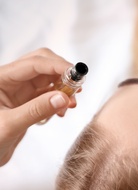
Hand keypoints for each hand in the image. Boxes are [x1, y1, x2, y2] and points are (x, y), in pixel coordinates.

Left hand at [0, 48, 75, 165]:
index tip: (77, 74)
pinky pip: (50, 93)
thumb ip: (36, 110)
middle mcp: (11, 80)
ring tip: (71, 103)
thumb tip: (63, 98)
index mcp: (0, 79)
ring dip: (64, 88)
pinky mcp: (28, 102)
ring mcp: (20, 91)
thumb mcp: (9, 125)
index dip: (57, 66)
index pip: (34, 63)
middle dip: (62, 73)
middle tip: (77, 87)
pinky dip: (61, 99)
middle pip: (43, 64)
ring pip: (49, 78)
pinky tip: (63, 110)